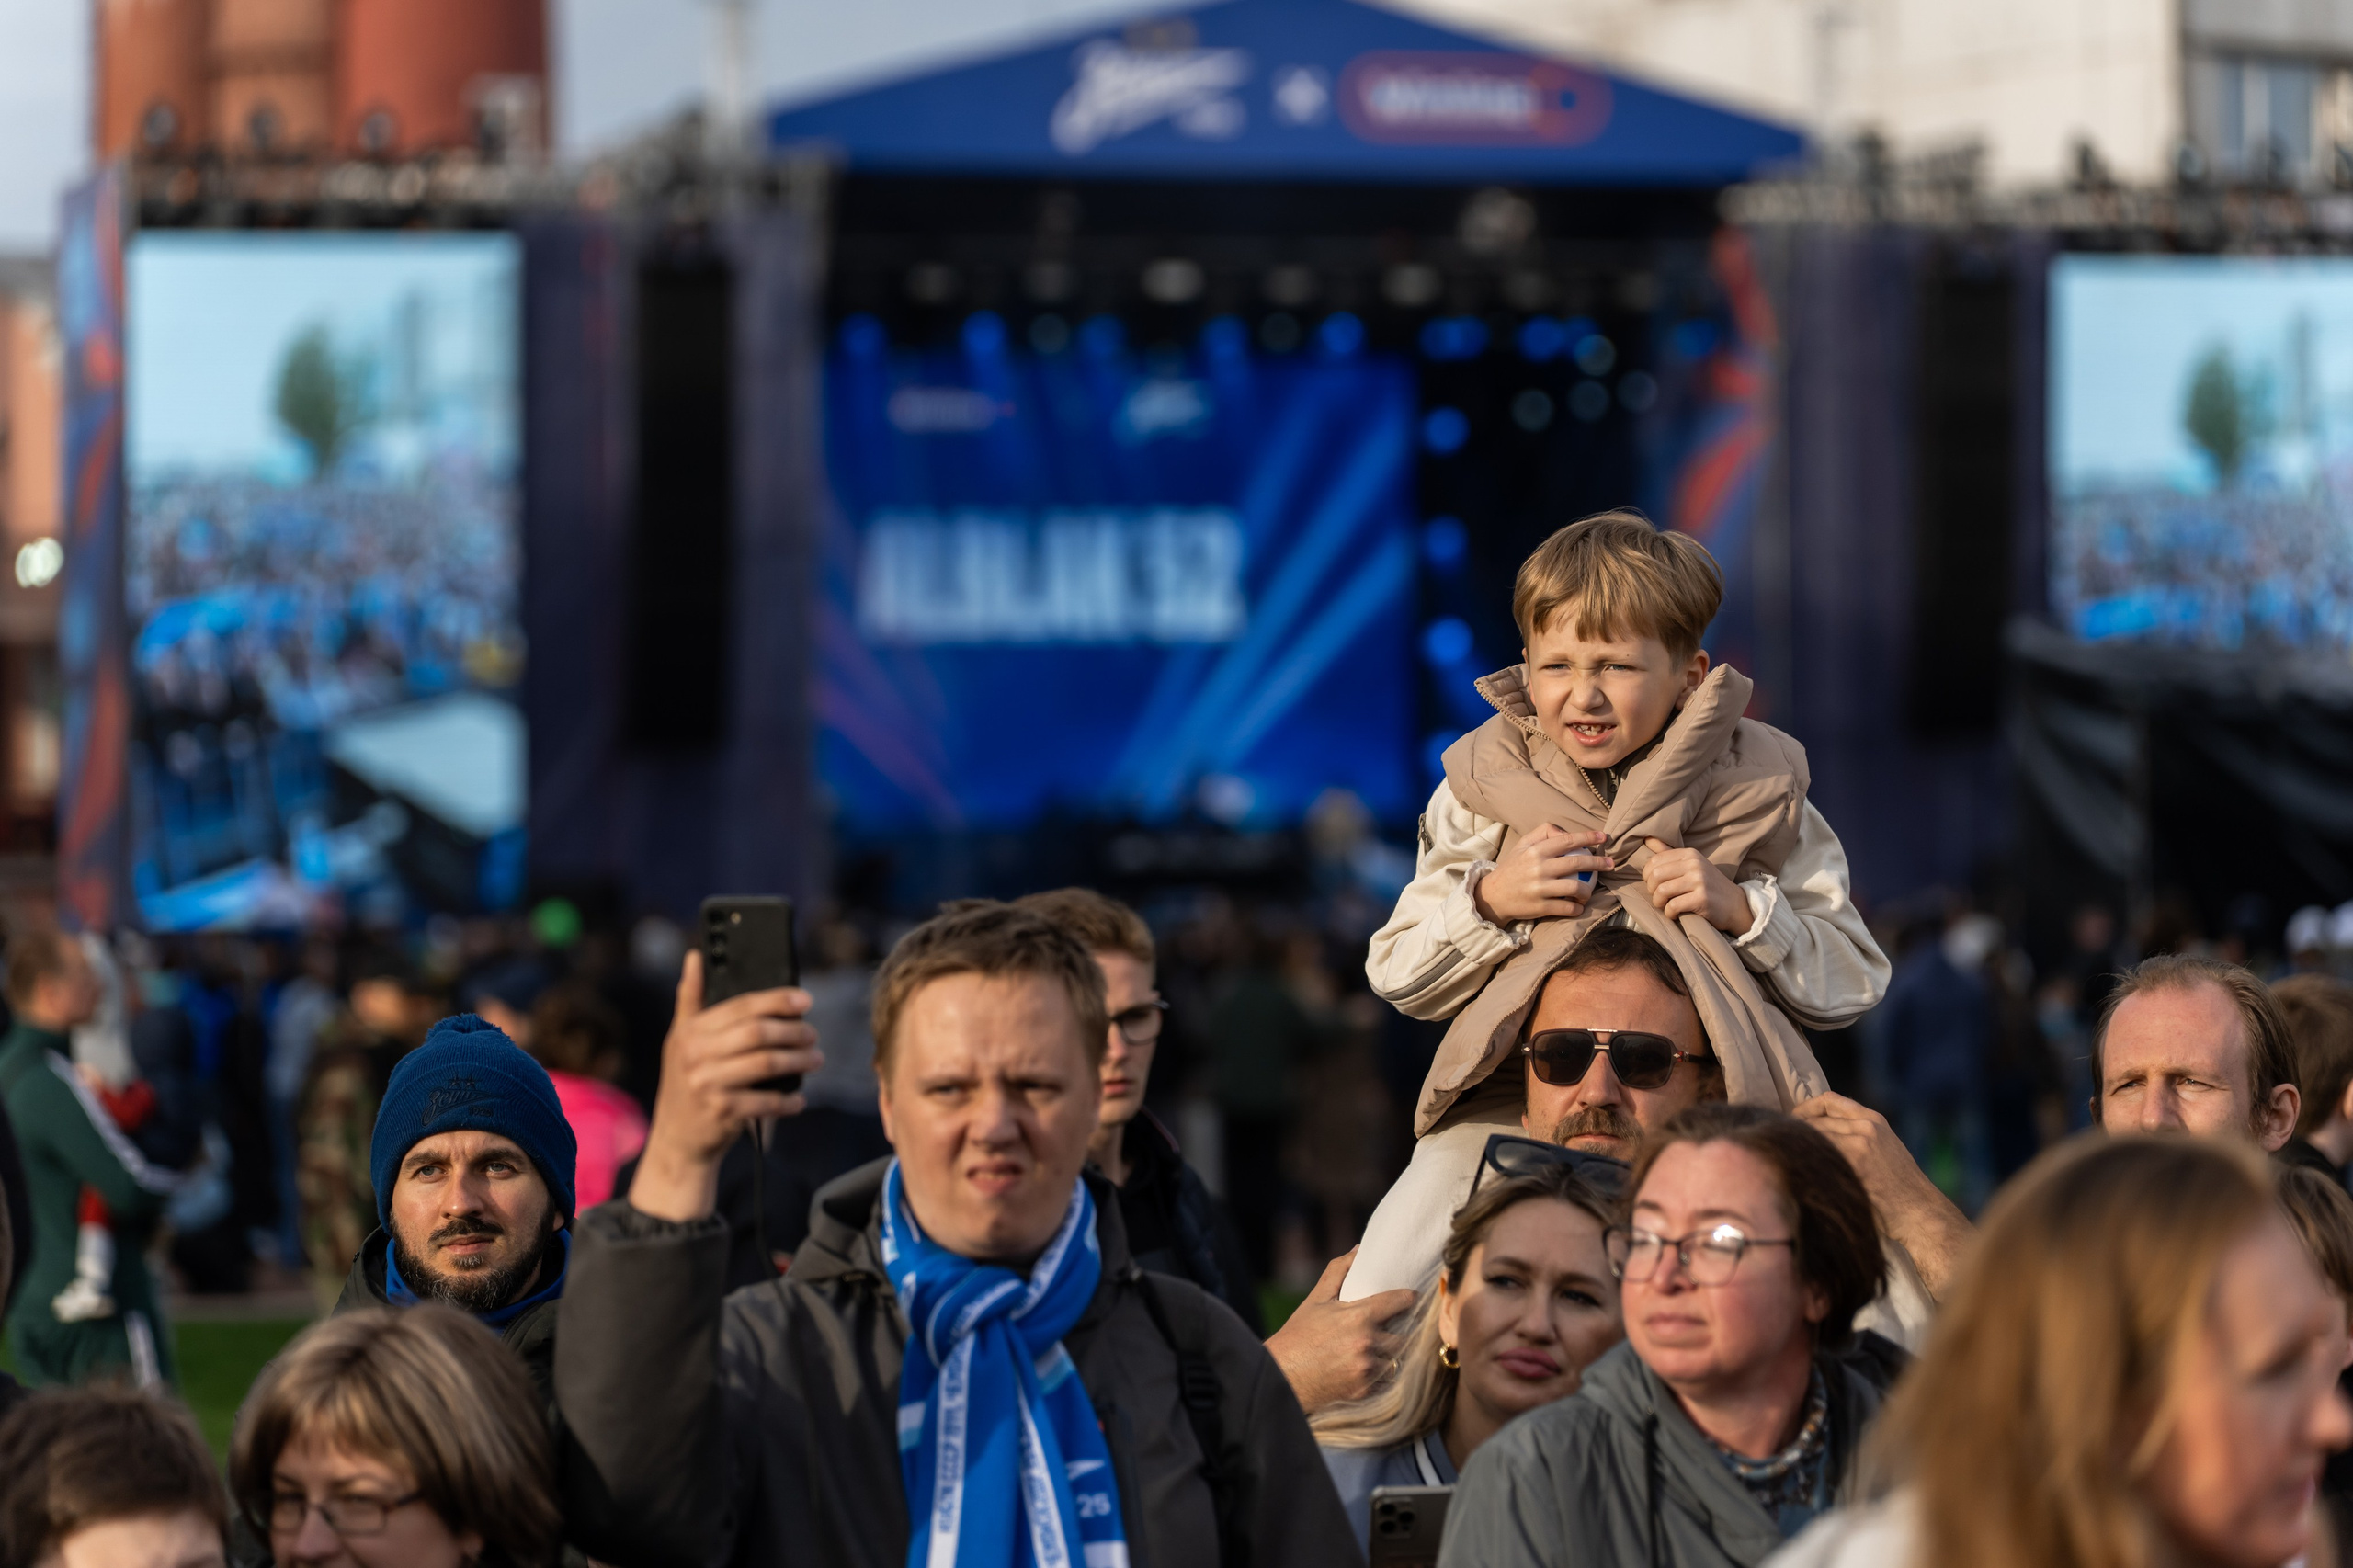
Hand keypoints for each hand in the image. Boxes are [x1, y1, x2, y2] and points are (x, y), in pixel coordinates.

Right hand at [629, 950, 821, 1222]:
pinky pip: (766, 1101)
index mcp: (690, 1032)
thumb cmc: (685, 1082)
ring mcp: (708, 1085)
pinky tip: (799, 1099)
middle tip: (812, 1034)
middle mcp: (695, 1056)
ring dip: (798, 1061)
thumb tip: (695, 956)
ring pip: (766, 1064)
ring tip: (815, 1059)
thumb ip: (690, 999)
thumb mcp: (679, 1039)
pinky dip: (788, 1100)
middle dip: (793, 1031)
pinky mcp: (722, 1113)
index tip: (804, 1001)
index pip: (740, 1006)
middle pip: (757, 1033)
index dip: (776, 1000)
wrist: (676, 1141)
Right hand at [1264, 1250, 1418, 1414]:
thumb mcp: (1316, 1299)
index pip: (1401, 1301)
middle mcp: (1367, 1342)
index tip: (1411, 1298)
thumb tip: (1359, 1251)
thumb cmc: (1298, 1335)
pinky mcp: (1365, 1391)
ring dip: (1391, 1354)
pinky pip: (1388, 1380)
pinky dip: (1381, 1375)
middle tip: (1393, 1327)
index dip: (1409, 1298)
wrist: (1282, 1376)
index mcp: (1358, 1316)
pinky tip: (1368, 1368)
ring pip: (1397, 1359)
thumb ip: (1339, 1271)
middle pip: (1405, 1334)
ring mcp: (1367, 1369)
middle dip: (1400, 1330)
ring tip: (1379, 1349)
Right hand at [1472, 823, 1610, 924]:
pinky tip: (1578, 906)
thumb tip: (1567, 834)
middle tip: (1611, 864)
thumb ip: (1544, 833)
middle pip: (1577, 864)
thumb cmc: (1513, 868)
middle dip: (1598, 863)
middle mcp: (1538, 868)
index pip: (1567, 840)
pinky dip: (1577, 908)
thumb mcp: (1523, 845)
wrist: (1493, 896)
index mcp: (1535, 851)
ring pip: (1576, 888)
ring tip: (1588, 892)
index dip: (1588, 837)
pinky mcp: (1540, 907)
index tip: (1604, 837)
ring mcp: (1539, 888)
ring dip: (1588, 891)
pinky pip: (1567, 908)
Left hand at [1640, 839, 1751, 933]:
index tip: (1654, 885)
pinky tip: (1675, 914)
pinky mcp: (1703, 898)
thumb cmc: (1709, 886)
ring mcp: (1700, 881)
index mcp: (1690, 854)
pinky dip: (1669, 913)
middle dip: (1651, 890)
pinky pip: (1673, 906)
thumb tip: (1646, 839)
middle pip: (1655, 875)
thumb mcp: (1692, 865)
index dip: (1647, 875)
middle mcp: (1695, 864)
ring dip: (1659, 903)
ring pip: (1662, 891)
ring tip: (1665, 906)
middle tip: (1659, 898)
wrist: (1736, 905)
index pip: (1655, 860)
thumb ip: (1670, 853)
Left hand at [1792, 1092, 1972, 1299]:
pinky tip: (1799, 1174)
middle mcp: (1865, 1126)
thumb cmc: (1899, 1185)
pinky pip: (1818, 1157)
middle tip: (1784, 1147)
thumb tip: (1818, 1131)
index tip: (1792, 1119)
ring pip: (1813, 1138)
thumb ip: (1857, 1134)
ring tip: (1789, 1161)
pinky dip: (1806, 1163)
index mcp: (1873, 1119)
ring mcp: (1859, 1145)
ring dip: (1798, 1149)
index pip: (1829, 1100)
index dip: (1805, 1108)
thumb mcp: (1884, 1147)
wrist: (1920, 1210)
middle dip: (1797, 1133)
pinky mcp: (1853, 1165)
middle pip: (1816, 1121)